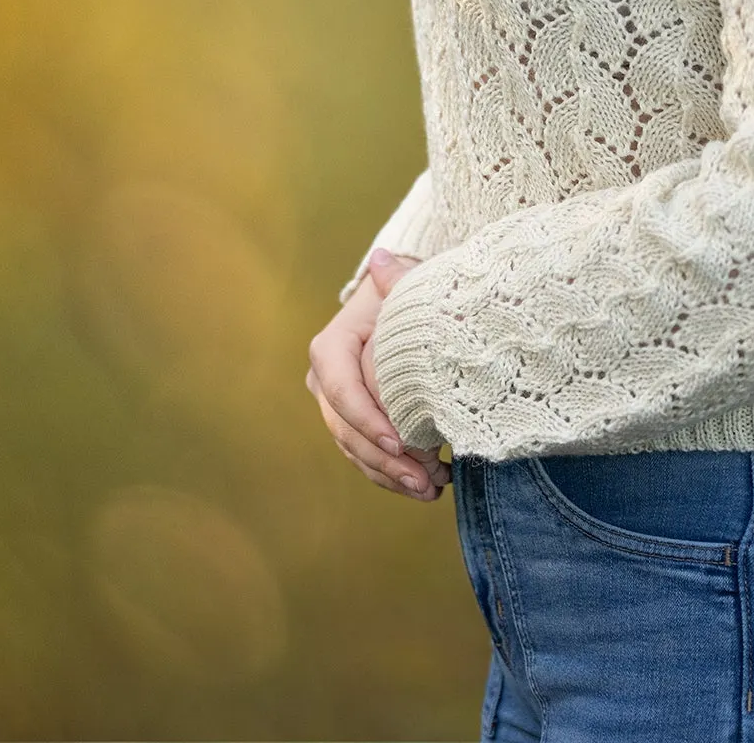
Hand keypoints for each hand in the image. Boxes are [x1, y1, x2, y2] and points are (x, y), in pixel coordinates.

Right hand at [307, 247, 450, 500]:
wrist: (402, 305)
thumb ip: (396, 282)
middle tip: (424, 480)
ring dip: (389, 476)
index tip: (402, 445)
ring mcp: (335, 406)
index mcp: (330, 348)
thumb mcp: (405, 287)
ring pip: (354, 450)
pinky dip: (390, 475)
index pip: (342, 391)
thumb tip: (381, 262)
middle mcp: (324, 380)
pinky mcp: (352, 422)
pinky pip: (363, 456)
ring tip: (429, 490)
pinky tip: (423, 486)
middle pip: (346, 429)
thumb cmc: (406, 294)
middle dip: (384, 461)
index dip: (369, 421)